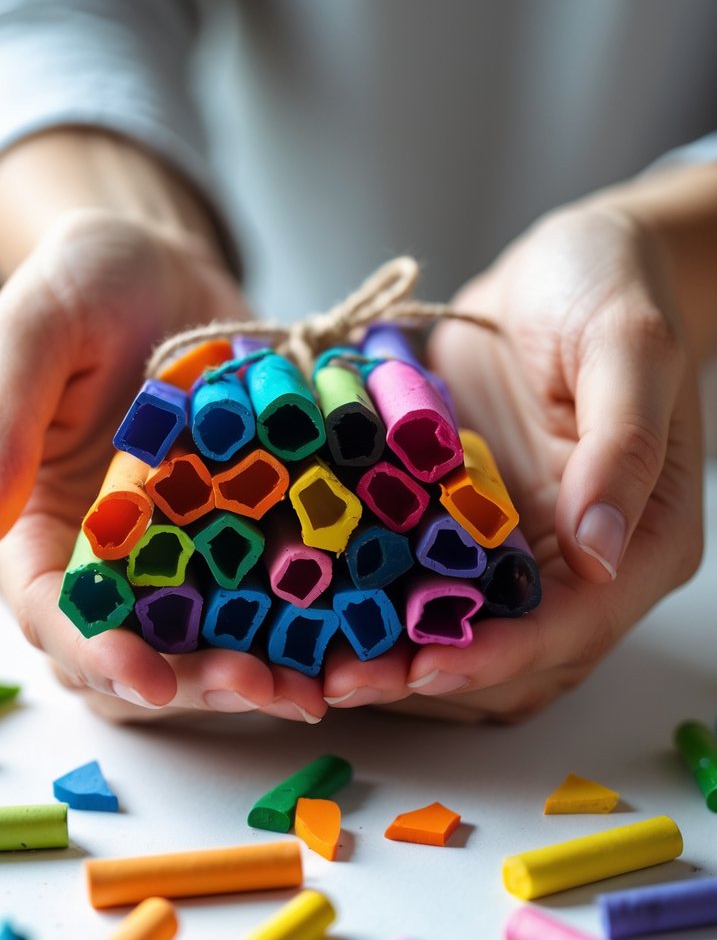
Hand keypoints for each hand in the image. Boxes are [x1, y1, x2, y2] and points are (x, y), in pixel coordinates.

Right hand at [0, 210, 327, 722]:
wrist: (163, 263)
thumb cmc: (83, 282)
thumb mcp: (31, 331)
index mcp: (38, 522)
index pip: (54, 610)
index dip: (97, 653)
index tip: (148, 681)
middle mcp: (109, 551)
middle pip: (139, 643)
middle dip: (194, 679)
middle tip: (260, 688)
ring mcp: (180, 544)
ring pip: (210, 632)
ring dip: (258, 666)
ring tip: (317, 685)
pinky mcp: (242, 525)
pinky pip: (269, 584)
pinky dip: (306, 616)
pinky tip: (354, 632)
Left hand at [321, 204, 703, 719]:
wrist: (563, 259)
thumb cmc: (612, 287)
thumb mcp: (629, 349)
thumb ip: (622, 446)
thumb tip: (600, 548)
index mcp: (637, 536)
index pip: (572, 622)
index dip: (499, 654)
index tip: (427, 667)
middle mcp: (572, 552)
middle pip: (503, 640)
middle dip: (426, 667)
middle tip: (341, 680)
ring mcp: (510, 535)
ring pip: (448, 615)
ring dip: (384, 643)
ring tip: (307, 661)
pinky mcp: (457, 509)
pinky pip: (410, 561)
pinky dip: (363, 585)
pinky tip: (303, 591)